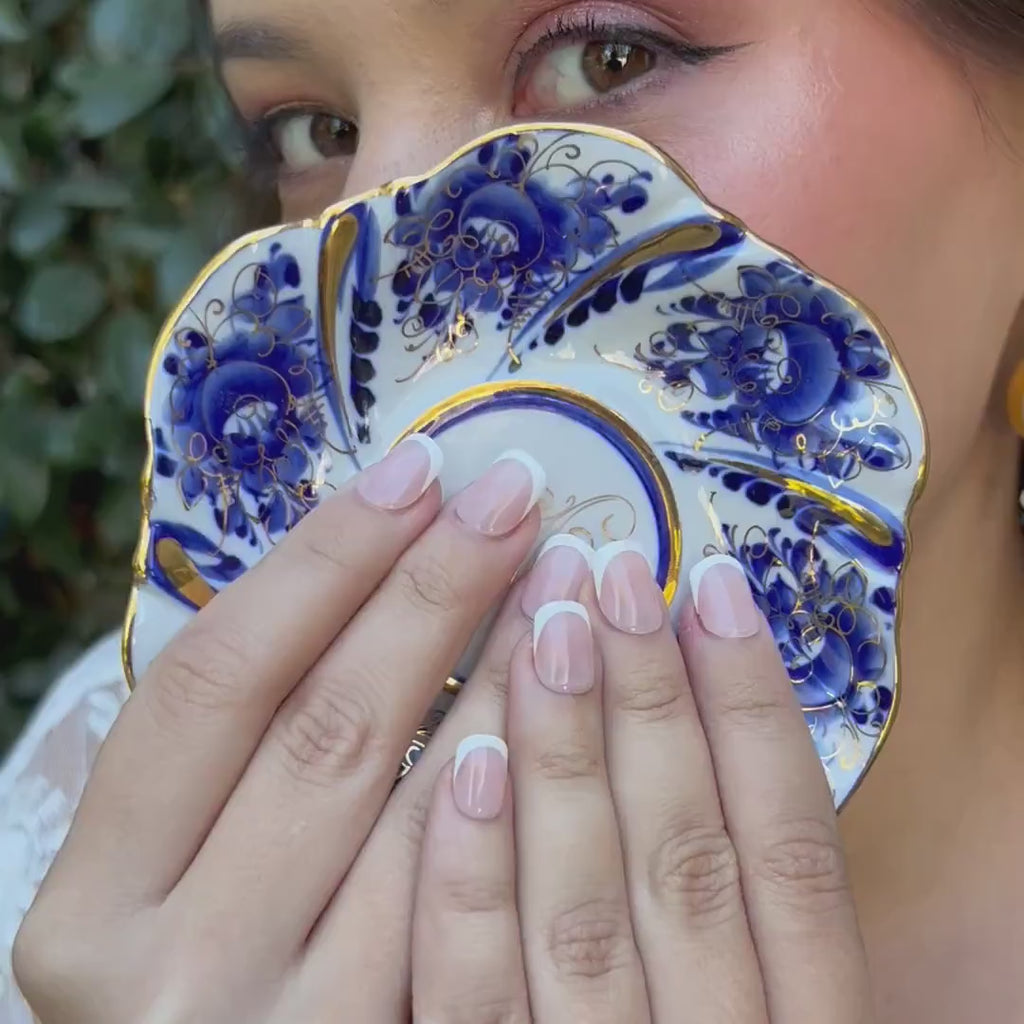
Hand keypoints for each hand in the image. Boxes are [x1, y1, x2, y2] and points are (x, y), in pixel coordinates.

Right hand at [13, 438, 551, 1022]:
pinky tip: (564, 699)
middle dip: (430, 588)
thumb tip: (346, 576)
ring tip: (564, 576)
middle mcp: (170, 970)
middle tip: (513, 494)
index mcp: (92, 900)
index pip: (215, 680)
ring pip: (415, 810)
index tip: (413, 470)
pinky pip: (469, 905)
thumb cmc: (195, 978)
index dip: (321, 561)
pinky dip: (517, 787)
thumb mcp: (167, 880)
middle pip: (324, 726)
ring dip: (502, 671)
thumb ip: (223, 765)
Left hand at [411, 544, 874, 1022]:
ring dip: (565, 755)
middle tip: (609, 567)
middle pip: (687, 857)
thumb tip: (711, 724)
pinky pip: (469, 1001)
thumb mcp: (768, 1018)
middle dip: (650, 699)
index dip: (758, 707)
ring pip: (585, 907)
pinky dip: (468, 883)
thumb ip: (745, 913)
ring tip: (542, 621)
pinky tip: (459, 762)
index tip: (713, 583)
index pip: (796, 851)